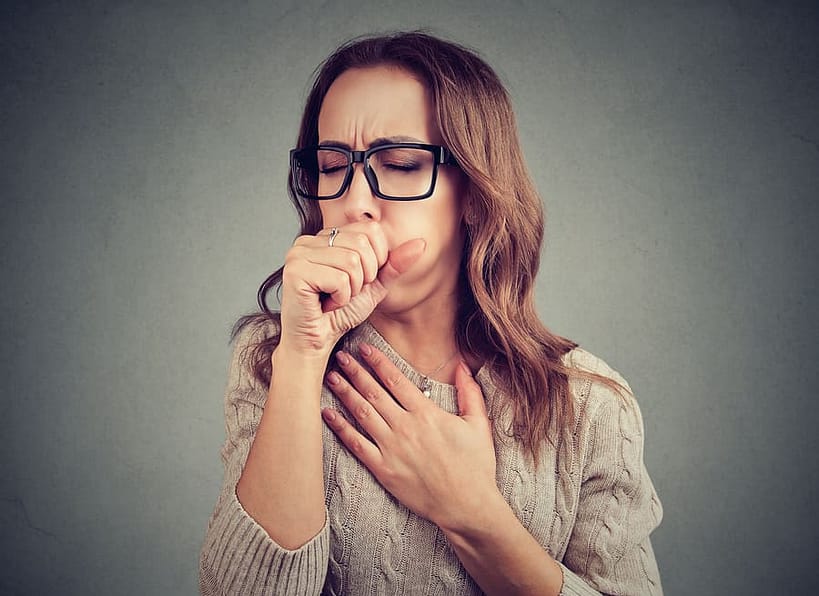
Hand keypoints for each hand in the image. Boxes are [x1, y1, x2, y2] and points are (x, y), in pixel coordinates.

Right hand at [279, 222, 425, 354]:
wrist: (316, 342)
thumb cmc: (340, 313)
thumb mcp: (375, 285)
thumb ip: (394, 264)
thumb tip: (421, 243)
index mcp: (326, 236)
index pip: (369, 229)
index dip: (376, 259)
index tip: (359, 280)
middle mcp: (308, 240)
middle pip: (361, 243)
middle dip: (364, 276)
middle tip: (345, 292)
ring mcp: (298, 254)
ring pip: (351, 261)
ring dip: (352, 289)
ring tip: (335, 299)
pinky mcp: (295, 271)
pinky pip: (338, 279)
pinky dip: (340, 298)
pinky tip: (325, 305)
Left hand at [322, 343, 499, 532]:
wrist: (467, 505)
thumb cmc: (475, 466)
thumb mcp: (478, 425)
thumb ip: (470, 393)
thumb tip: (462, 366)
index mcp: (427, 414)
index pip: (396, 380)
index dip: (378, 362)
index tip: (364, 349)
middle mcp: (406, 427)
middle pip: (374, 392)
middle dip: (355, 371)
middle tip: (340, 356)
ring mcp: (392, 448)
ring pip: (362, 413)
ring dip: (345, 393)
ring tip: (331, 377)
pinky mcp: (384, 470)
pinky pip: (356, 445)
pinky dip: (340, 428)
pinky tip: (328, 414)